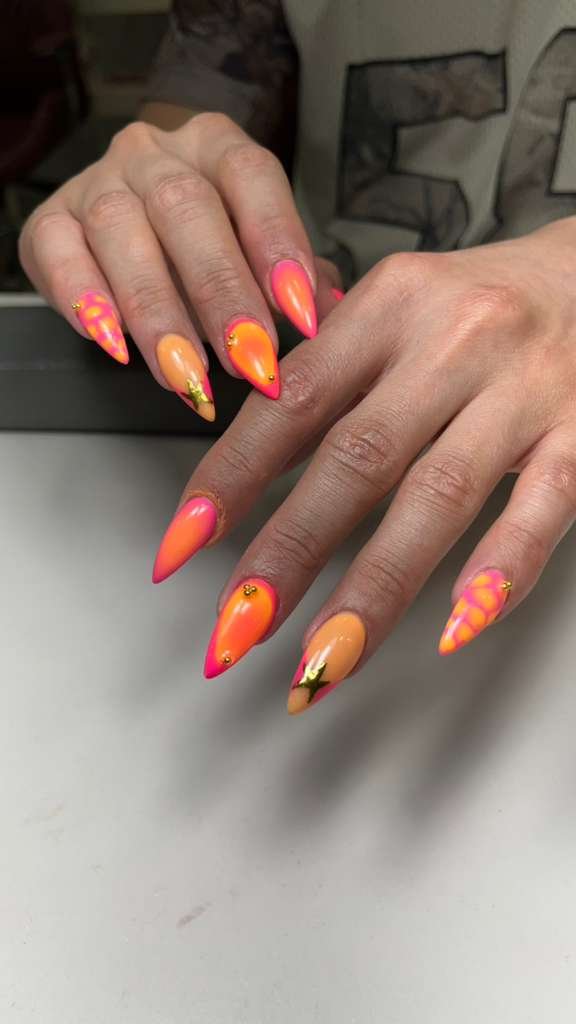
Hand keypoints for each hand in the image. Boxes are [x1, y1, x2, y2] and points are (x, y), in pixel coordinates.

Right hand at [18, 114, 335, 417]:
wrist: (128, 229)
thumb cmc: (208, 245)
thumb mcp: (258, 252)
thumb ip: (296, 277)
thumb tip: (336, 313)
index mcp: (215, 145)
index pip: (251, 176)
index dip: (277, 242)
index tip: (301, 313)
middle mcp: (153, 153)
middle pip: (185, 208)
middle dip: (221, 293)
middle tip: (248, 361)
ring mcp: (96, 183)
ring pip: (120, 233)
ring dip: (158, 313)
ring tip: (188, 375)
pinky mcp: (48, 223)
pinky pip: (59, 255)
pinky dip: (87, 302)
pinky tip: (116, 346)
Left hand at [153, 219, 575, 710]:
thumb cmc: (485, 302)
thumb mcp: (400, 303)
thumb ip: (330, 361)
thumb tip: (247, 428)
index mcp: (390, 306)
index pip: (292, 401)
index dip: (231, 477)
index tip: (182, 547)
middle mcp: (452, 344)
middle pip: (357, 458)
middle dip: (288, 552)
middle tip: (238, 628)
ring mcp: (522, 393)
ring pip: (438, 497)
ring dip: (374, 588)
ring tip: (323, 660)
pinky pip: (541, 511)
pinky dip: (498, 572)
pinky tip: (452, 628)